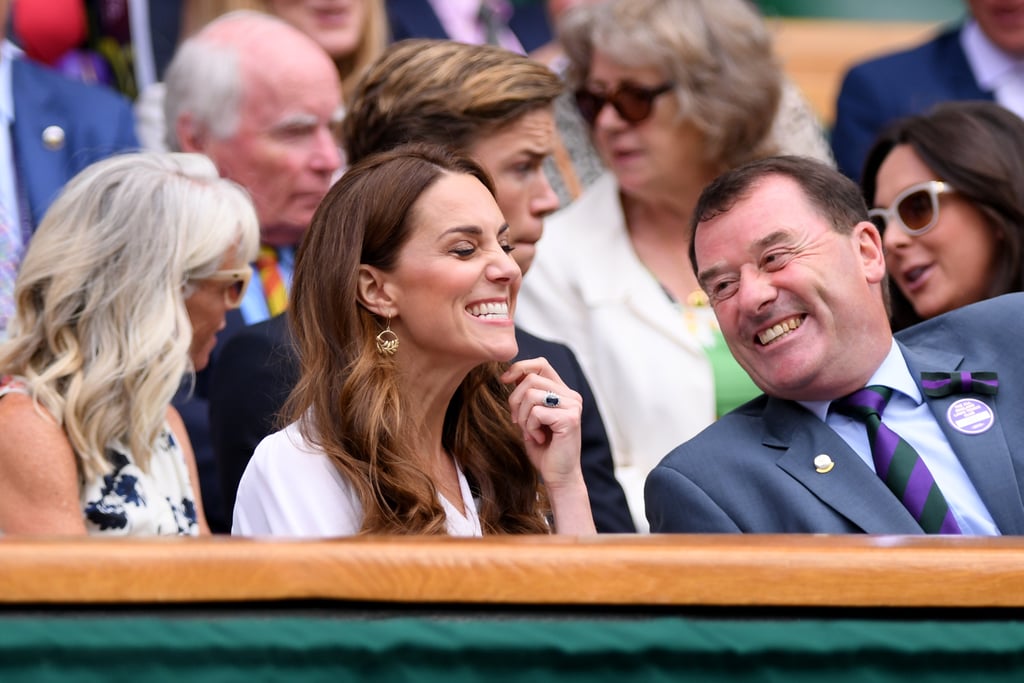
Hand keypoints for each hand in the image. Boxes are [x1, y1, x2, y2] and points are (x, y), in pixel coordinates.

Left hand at [501, 357, 594, 534]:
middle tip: (518, 422)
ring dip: (523, 416)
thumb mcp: (530, 417)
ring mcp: (573, 406)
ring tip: (531, 431)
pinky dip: (530, 427)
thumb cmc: (543, 449)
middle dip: (515, 401)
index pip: (540, 364)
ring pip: (532, 395)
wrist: (558, 476)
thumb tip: (509, 374)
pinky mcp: (570, 418)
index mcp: (563, 392)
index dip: (519, 368)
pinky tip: (539, 438)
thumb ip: (526, 396)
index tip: (504, 381)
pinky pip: (536, 412)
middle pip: (531, 379)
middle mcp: (571, 396)